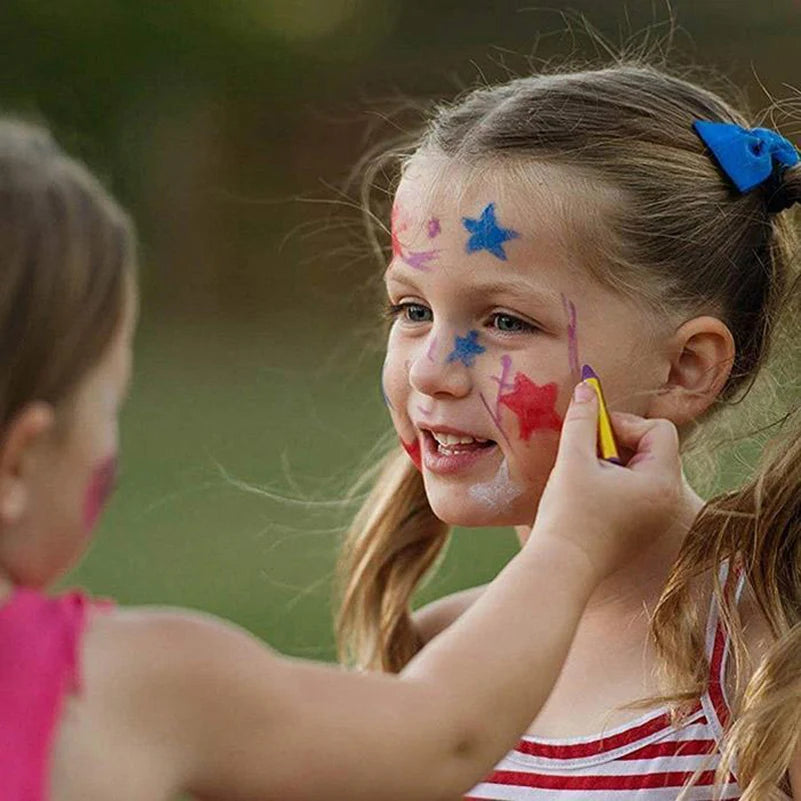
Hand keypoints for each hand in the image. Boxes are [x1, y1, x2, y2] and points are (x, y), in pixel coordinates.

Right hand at [530, 380, 684, 581]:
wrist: (560, 567)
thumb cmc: (569, 514)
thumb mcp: (573, 459)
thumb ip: (583, 420)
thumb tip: (587, 389)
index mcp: (661, 481)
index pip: (659, 430)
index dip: (626, 424)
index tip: (593, 435)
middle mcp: (667, 500)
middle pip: (653, 448)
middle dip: (618, 442)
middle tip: (586, 451)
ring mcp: (655, 518)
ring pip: (642, 469)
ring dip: (614, 462)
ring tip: (584, 473)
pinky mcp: (639, 530)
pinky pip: (635, 491)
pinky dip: (613, 482)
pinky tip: (586, 493)